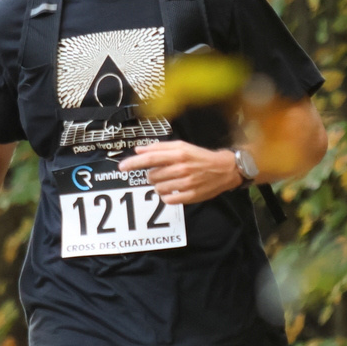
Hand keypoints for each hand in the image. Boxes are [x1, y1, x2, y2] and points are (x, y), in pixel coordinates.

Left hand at [117, 141, 240, 206]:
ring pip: (158, 188)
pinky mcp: (190, 196)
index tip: (122, 167)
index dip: (134, 163)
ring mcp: (186, 183)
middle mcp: (182, 168)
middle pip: (152, 175)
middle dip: (153, 175)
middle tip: (163, 172)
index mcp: (179, 154)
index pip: (150, 158)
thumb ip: (160, 148)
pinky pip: (168, 199)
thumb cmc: (200, 157)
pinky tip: (175, 189)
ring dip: (160, 185)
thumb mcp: (181, 147)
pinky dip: (167, 195)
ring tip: (171, 181)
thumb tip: (139, 150)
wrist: (224, 169)